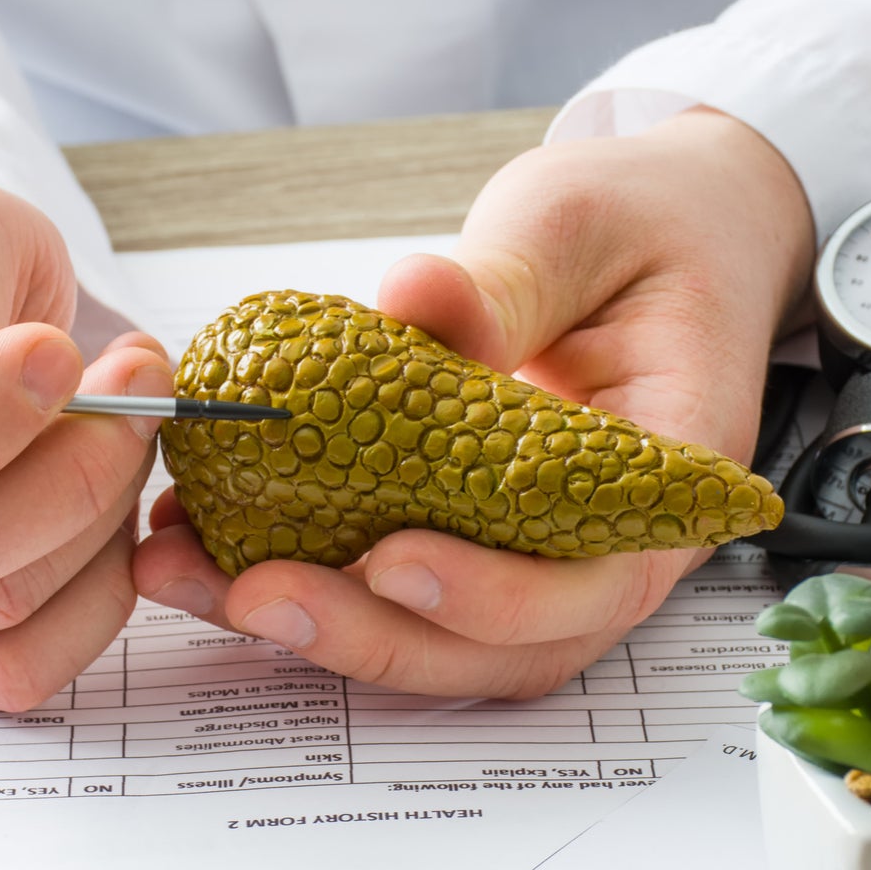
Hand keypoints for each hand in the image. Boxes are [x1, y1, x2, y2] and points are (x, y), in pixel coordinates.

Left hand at [133, 109, 813, 697]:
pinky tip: (211, 550)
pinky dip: (311, 580)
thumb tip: (414, 296)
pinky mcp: (474, 533)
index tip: (391, 560)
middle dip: (376, 635)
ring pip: (444, 639)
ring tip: (200, 581)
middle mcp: (610, 538)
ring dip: (323, 627)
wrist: (670, 227)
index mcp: (669, 468)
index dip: (495, 596)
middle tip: (255, 594)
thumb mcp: (579, 223)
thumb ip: (507, 277)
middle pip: (506, 646)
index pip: (596, 580)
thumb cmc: (644, 224)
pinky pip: (399, 585)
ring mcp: (540, 549)